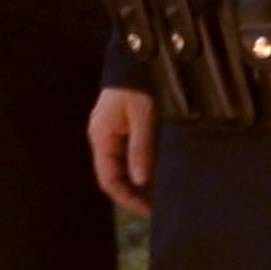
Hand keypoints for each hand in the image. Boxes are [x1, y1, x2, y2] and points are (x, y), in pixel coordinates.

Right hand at [86, 83, 155, 215]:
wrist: (140, 58)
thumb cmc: (139, 84)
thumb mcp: (142, 117)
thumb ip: (141, 149)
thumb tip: (141, 181)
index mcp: (102, 137)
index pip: (109, 180)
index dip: (127, 199)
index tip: (149, 211)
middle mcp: (106, 139)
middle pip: (119, 177)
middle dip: (139, 194)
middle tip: (163, 207)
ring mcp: (117, 135)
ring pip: (129, 169)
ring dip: (146, 183)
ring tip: (168, 194)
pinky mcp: (129, 130)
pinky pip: (136, 157)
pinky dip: (150, 169)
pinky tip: (166, 176)